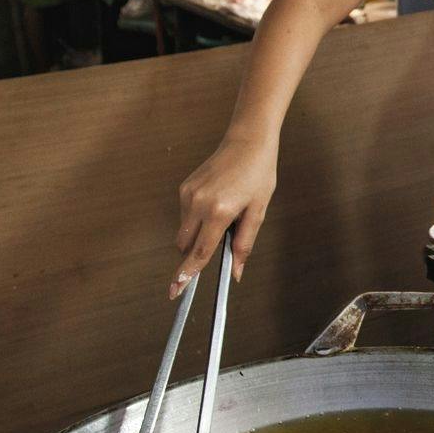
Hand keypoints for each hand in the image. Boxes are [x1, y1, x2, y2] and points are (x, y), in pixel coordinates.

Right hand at [173, 133, 277, 295]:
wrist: (248, 141)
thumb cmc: (258, 174)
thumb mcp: (258, 211)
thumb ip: (244, 244)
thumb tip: (236, 271)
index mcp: (219, 212)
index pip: (199, 252)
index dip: (187, 274)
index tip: (175, 290)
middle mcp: (198, 203)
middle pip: (185, 245)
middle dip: (196, 252)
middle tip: (220, 241)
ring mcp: (188, 194)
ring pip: (184, 230)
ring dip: (198, 234)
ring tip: (225, 214)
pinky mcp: (184, 187)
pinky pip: (185, 214)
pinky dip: (197, 219)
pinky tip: (217, 204)